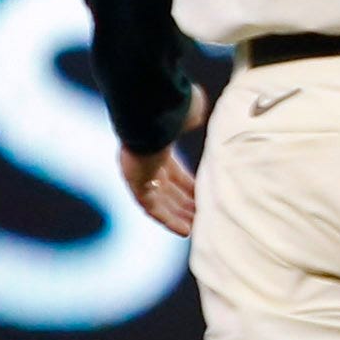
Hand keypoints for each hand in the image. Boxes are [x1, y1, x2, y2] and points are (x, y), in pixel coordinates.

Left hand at [116, 82, 209, 235]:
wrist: (148, 110)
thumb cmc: (170, 108)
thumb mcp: (189, 113)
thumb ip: (193, 116)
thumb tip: (198, 112)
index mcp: (157, 148)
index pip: (174, 173)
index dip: (190, 186)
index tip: (205, 197)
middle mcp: (145, 163)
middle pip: (167, 190)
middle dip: (185, 204)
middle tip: (203, 218)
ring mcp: (138, 174)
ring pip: (160, 202)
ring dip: (178, 216)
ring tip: (196, 230)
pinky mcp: (135, 183)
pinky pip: (152, 208)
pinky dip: (168, 219)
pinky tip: (184, 231)